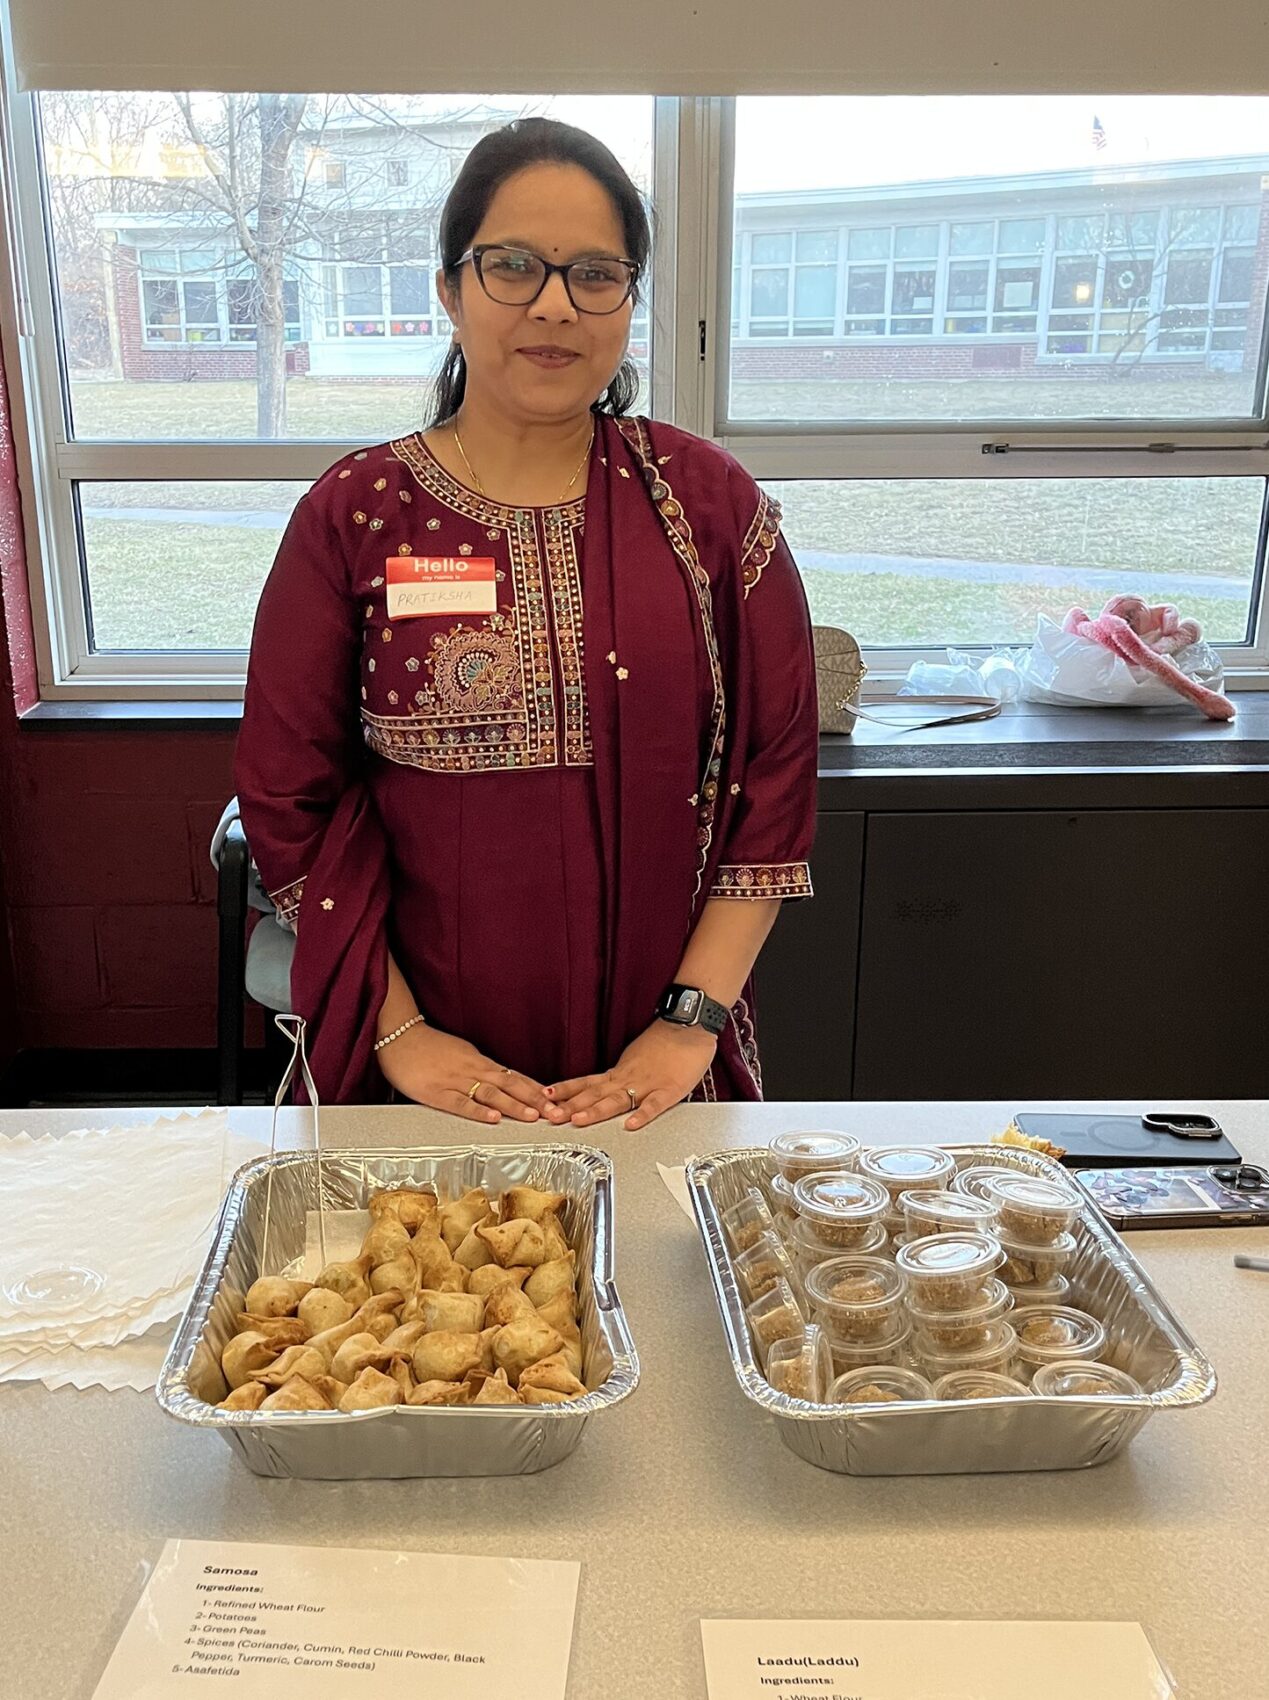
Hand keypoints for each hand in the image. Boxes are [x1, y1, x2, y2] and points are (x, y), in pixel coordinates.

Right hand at [377, 1024, 564, 1126]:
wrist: (398, 1036)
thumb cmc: (428, 1046)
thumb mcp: (460, 1053)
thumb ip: (479, 1068)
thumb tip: (501, 1081)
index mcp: (479, 1060)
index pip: (515, 1076)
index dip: (536, 1090)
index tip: (557, 1101)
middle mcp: (473, 1069)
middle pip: (510, 1084)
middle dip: (536, 1101)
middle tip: (557, 1114)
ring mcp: (455, 1080)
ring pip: (491, 1093)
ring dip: (514, 1105)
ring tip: (533, 1117)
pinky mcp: (436, 1091)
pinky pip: (460, 1102)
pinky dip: (478, 1111)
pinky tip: (493, 1119)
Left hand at [550, 1021, 716, 1132]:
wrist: (689, 1023)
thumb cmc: (666, 1040)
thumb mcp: (636, 1057)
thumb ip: (622, 1074)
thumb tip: (607, 1087)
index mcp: (620, 1071)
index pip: (586, 1083)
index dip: (565, 1091)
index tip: (544, 1098)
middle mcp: (628, 1078)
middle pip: (594, 1094)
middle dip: (571, 1106)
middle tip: (549, 1116)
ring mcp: (648, 1084)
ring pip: (617, 1100)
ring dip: (596, 1111)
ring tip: (578, 1121)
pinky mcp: (670, 1089)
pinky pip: (654, 1105)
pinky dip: (642, 1115)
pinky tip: (631, 1125)